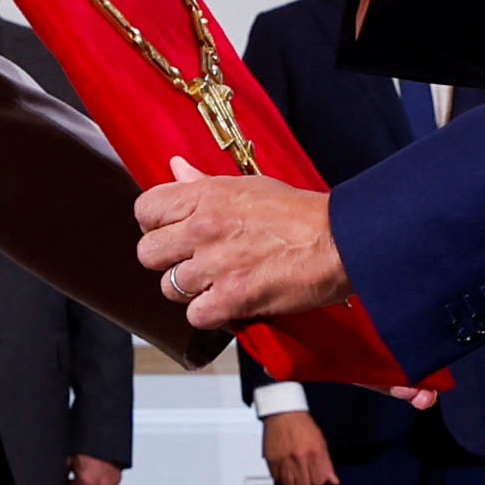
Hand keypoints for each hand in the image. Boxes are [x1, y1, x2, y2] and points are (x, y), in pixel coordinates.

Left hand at [138, 174, 344, 333]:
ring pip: (169, 287)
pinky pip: (195, 316)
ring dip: (191, 290)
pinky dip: (210, 314)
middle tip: (192, 261)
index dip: (155, 224)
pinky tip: (229, 301)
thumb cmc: (300, 213)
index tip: (171, 231)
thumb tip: (175, 168)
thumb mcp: (248, 185)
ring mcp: (215, 265)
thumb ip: (203, 184)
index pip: (145, 209)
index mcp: (205, 196)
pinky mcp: (232, 298)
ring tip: (217, 282)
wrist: (339, 241)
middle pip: (148, 253)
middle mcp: (203, 228)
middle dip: (167, 260)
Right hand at [257, 410, 332, 484]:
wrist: (283, 413)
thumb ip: (327, 464)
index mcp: (315, 453)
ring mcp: (284, 460)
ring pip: (290, 484)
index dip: (318, 479)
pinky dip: (281, 475)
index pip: (319, 481)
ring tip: (294, 471)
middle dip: (306, 480)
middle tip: (304, 471)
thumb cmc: (302, 425)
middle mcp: (300, 458)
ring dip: (293, 480)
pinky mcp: (272, 460)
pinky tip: (284, 468)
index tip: (316, 474)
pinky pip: (276, 477)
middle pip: (305, 484)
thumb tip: (334, 481)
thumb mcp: (321, 442)